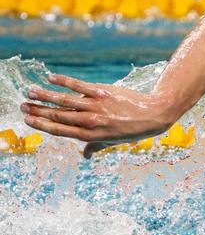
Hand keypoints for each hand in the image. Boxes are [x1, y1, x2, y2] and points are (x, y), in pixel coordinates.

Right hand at [21, 74, 174, 157]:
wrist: (153, 114)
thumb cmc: (132, 130)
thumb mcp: (113, 142)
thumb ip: (95, 147)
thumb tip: (84, 156)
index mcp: (91, 135)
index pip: (61, 130)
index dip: (43, 125)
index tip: (28, 120)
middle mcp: (91, 121)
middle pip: (59, 115)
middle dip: (39, 111)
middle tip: (22, 106)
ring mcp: (96, 106)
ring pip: (64, 101)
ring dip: (45, 96)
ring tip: (30, 92)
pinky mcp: (102, 92)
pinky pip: (78, 86)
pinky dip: (63, 81)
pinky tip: (50, 78)